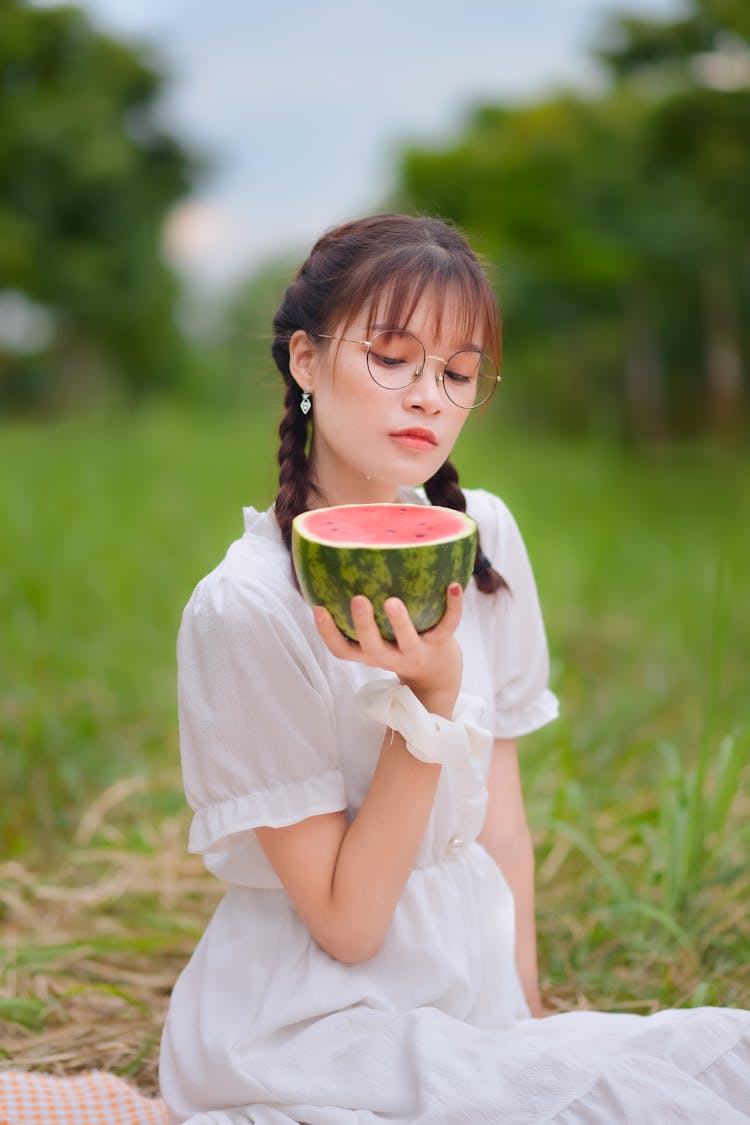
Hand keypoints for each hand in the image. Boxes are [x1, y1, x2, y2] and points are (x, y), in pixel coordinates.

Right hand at [313, 584, 463, 715]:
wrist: (438, 675)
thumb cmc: (398, 645)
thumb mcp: (377, 638)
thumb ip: (361, 617)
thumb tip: (335, 570)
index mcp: (371, 653)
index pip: (343, 650)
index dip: (327, 633)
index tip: (318, 608)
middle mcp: (391, 656)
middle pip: (373, 648)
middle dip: (364, 625)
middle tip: (358, 599)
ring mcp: (417, 652)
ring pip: (408, 641)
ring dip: (400, 622)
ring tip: (392, 601)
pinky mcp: (442, 644)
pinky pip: (448, 625)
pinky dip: (453, 606)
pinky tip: (454, 585)